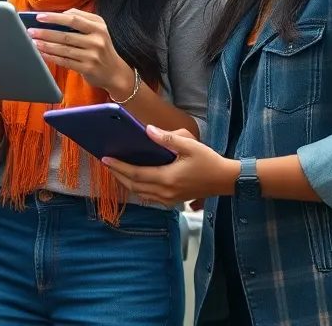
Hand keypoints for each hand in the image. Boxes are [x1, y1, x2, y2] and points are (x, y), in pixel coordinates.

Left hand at [28, 9, 134, 95]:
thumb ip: (82, 19)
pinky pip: (65, 61)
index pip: (73, 19)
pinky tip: (42, 53)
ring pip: (64, 49)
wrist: (115, 72)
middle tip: (31, 31)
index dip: (55, 18)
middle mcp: (97, 40)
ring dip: (46, 45)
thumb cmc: (101, 47)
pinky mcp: (87, 68)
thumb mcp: (98, 29)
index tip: (39, 17)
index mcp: (98, 26)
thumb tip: (60, 14)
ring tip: (33, 42)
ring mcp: (92, 55)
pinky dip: (52, 57)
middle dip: (46, 32)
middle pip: (66, 35)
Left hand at [103, 125, 236, 206]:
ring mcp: (169, 199)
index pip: (136, 173)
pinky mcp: (173, 201)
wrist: (225, 180)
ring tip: (116, 171)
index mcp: (167, 178)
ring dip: (126, 183)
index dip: (119, 167)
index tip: (105, 159)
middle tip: (106, 164)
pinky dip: (138, 189)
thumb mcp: (190, 145)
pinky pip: (150, 198)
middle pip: (134, 186)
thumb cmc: (209, 160)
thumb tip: (147, 129)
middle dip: (118, 175)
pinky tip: (135, 180)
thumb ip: (168, 138)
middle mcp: (165, 192)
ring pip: (141, 193)